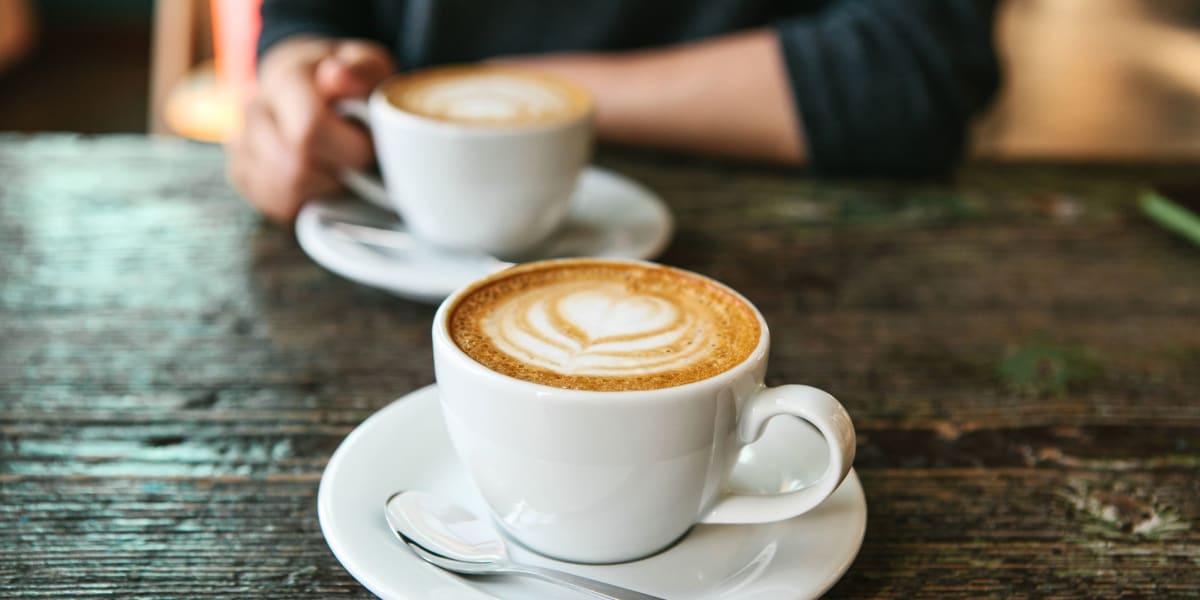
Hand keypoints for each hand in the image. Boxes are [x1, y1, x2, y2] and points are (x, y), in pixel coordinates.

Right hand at [226, 37, 393, 222]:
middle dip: (338, 174)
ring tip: (338, 168)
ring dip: (323, 190)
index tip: (370, 146)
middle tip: (356, 161)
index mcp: (285, 79)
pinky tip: (320, 182)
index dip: (351, 150)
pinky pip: (273, 204)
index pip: (309, 131)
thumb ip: (361, 70)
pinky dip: (306, 202)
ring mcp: (241, 143)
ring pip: (283, 191)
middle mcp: (254, 110)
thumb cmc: (345, 78)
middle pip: (295, 168)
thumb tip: (338, 76)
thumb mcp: (366, 63)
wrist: (307, 82)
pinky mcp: (240, 173)